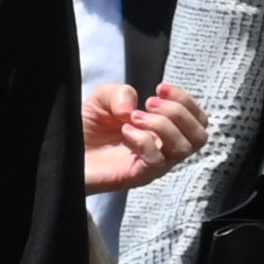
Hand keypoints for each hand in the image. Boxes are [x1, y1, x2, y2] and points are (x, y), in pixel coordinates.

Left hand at [81, 81, 209, 194]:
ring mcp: (153, 165)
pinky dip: (144, 139)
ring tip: (136, 117)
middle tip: (150, 103)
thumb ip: (120, 93)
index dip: (186, 100)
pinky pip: (157, 160)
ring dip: (163, 125)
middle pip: (200, 135)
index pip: (199, 120)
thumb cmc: (86, 129)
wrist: (63, 151)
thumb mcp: (102, 99)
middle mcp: (164, 149)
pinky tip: (125, 131)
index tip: (160, 87)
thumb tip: (135, 106)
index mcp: (164, 131)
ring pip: (184, 148)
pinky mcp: (137, 176)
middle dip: (179, 112)